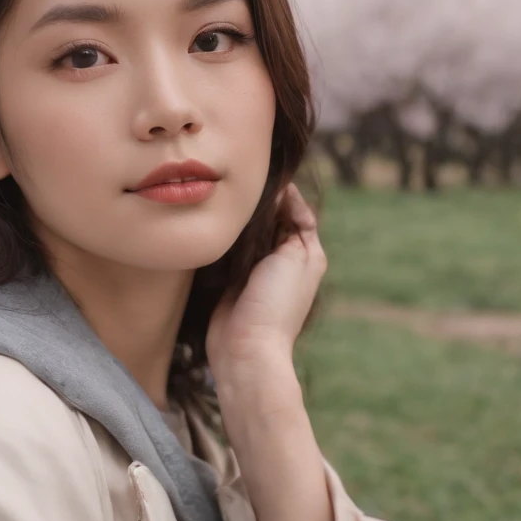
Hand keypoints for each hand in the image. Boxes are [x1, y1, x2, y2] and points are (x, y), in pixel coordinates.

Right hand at [205, 183, 326, 376]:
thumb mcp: (297, 256)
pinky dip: (224, 236)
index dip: (282, 193)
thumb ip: (294, 222)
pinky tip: (213, 221)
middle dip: (257, 204)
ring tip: (224, 200)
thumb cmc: (276, 303)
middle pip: (271, 219)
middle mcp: (283, 258)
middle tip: (238, 184)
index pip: (297, 210)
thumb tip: (286, 192)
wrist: (246, 346)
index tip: (261, 175)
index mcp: (307, 253)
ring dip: (239, 220)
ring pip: (248, 231)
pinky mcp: (232, 277)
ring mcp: (256, 268)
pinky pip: (229, 248)